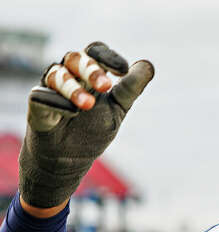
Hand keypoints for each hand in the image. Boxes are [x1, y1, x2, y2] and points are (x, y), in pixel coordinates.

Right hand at [19, 42, 153, 209]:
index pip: (95, 52)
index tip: (123, 70)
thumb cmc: (92, 129)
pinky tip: (71, 113)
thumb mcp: (118, 108)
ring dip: (73, 88)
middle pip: (75, 58)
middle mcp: (68, 75)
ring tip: (88, 105)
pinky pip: (40, 96)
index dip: (108, 57)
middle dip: (91, 70)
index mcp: (88, 73)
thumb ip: (131, 88)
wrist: (69, 159)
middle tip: (106, 87)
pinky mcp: (36, 106)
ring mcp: (50, 89)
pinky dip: (56, 102)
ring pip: (57, 74)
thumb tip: (148, 65)